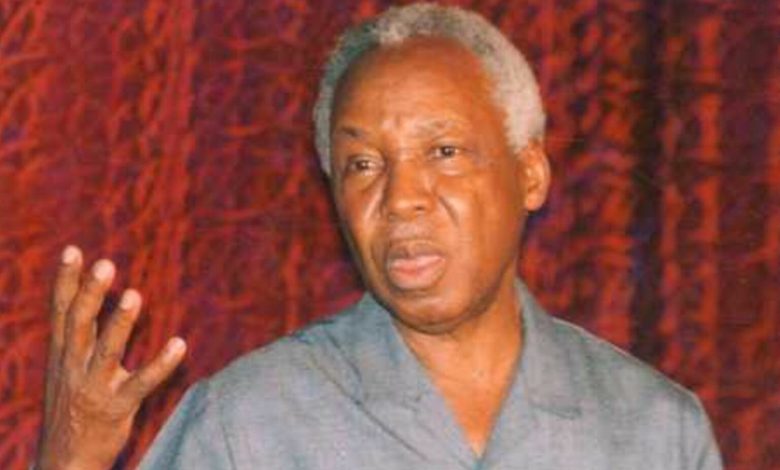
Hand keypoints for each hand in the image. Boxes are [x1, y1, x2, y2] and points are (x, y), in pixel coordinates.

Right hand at [36, 246, 186, 469]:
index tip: (73, 250)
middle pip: (79, 324)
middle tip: (104, 263)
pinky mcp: (116, 408)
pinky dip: (161, 364)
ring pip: (107, 352)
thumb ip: (81, 334)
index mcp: (62, 354)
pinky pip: (141, 384)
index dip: (66, 281)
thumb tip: (95, 295)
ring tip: (135, 294)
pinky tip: (180, 344)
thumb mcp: (67, 367)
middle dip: (91, 293)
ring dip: (120, 323)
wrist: (64, 461)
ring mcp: (93, 388)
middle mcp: (73, 367)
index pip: (61, 311)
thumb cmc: (72, 405)